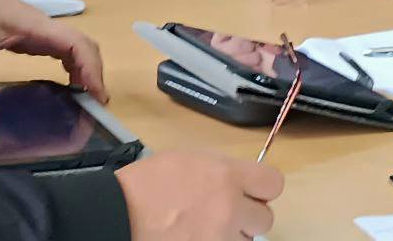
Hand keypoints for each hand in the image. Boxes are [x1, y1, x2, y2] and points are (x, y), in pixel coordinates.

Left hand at [0, 0, 105, 101]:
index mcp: (38, 26)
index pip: (76, 43)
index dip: (90, 66)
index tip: (97, 92)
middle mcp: (48, 28)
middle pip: (84, 45)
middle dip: (95, 71)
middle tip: (97, 101)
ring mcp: (46, 32)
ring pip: (79, 47)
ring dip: (88, 69)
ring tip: (89, 97)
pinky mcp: (40, 37)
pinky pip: (68, 50)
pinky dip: (77, 67)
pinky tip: (73, 83)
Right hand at [115, 150, 283, 240]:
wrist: (120, 213)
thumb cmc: (148, 182)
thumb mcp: (189, 159)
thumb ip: (221, 170)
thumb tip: (239, 181)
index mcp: (226, 176)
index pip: (273, 183)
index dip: (263, 187)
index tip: (252, 190)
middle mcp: (230, 209)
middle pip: (265, 218)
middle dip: (248, 216)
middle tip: (226, 212)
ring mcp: (220, 239)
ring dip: (231, 235)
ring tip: (205, 228)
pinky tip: (195, 238)